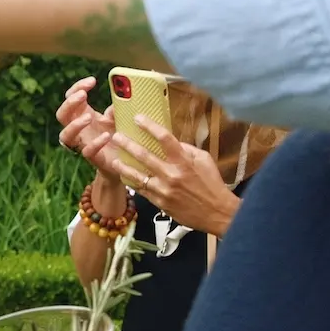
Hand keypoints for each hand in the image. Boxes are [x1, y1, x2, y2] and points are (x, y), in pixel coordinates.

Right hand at [55, 77, 120, 168]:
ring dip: (74, 125)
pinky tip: (106, 136)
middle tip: (83, 95)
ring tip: (89, 117)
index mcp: (83, 114)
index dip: (77, 87)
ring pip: (65, 135)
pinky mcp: (93, 158)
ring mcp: (83, 143)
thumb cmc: (119, 134)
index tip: (92, 81)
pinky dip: (95, 143)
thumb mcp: (118, 117)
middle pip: (62, 114)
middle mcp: (79, 128)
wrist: (125, 161)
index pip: (71, 97)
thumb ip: (119, 107)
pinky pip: (87, 151)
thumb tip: (125, 93)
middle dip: (70, 103)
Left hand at [103, 116, 240, 236]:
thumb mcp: (204, 160)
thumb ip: (186, 149)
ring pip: (137, 175)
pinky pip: (141, 189)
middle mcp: (172, 174)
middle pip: (144, 156)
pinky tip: (124, 175)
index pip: (165, 138)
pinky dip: (131, 181)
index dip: (150, 126)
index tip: (138, 118)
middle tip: (116, 136)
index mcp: (184, 161)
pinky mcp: (159, 202)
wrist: (216, 213)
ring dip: (123, 166)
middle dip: (128, 144)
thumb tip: (170, 141)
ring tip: (112, 159)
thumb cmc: (212, 184)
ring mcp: (164, 190)